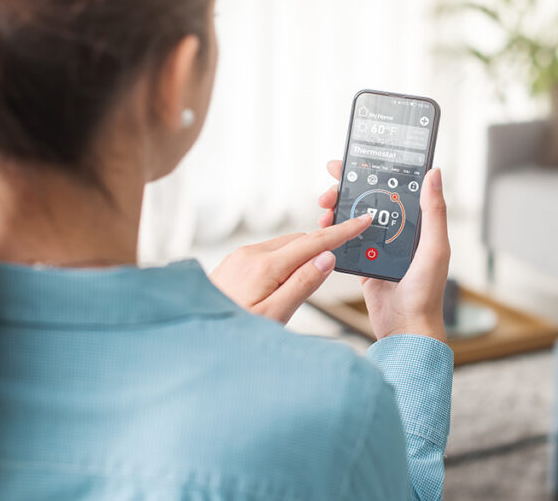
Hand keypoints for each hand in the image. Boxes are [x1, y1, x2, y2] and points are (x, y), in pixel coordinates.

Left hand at [210, 214, 372, 322]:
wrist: (195, 337)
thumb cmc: (234, 332)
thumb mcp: (275, 315)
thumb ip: (302, 285)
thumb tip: (327, 257)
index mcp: (266, 266)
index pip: (313, 242)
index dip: (342, 232)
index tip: (362, 220)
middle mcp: (252, 254)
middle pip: (300, 240)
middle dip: (323, 244)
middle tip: (343, 253)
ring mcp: (240, 257)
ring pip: (283, 246)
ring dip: (302, 254)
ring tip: (308, 278)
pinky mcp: (233, 263)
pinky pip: (268, 253)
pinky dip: (284, 260)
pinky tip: (283, 281)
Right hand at [317, 161, 450, 341]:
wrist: (406, 329)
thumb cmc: (427, 292)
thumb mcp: (434, 248)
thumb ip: (433, 212)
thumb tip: (434, 173)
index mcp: (416, 224)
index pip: (393, 187)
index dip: (372, 171)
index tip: (352, 161)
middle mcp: (398, 231)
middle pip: (368, 200)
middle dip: (346, 190)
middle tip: (329, 189)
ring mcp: (378, 247)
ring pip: (353, 218)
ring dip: (336, 210)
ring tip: (323, 210)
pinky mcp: (363, 263)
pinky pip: (345, 242)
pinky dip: (333, 233)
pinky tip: (323, 228)